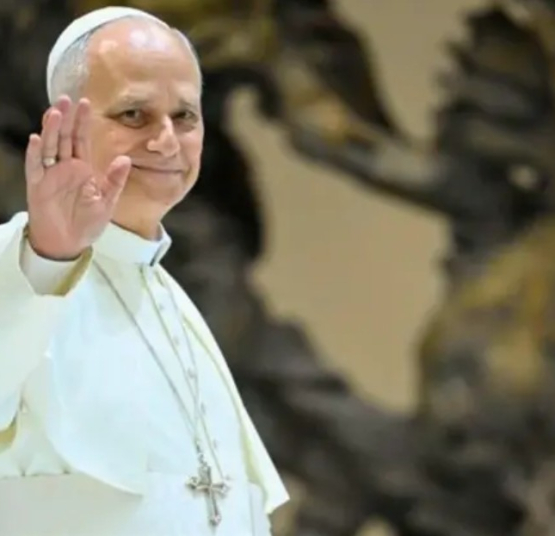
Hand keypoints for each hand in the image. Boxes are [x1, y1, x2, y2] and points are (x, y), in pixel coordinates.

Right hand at [25, 95, 130, 259]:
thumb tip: (125, 159)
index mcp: (83, 168)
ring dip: (51, 130)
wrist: (69, 243)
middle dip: (66, 118)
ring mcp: (50, 175)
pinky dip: (36, 154)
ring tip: (56, 112)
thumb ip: (115, 180)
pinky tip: (37, 139)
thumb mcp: (107, 201)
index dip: (83, 122)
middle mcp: (65, 167)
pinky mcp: (38, 186)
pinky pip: (35, 167)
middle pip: (64, 138)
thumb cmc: (88, 222)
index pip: (82, 139)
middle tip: (67, 98)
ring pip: (49, 147)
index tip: (85, 102)